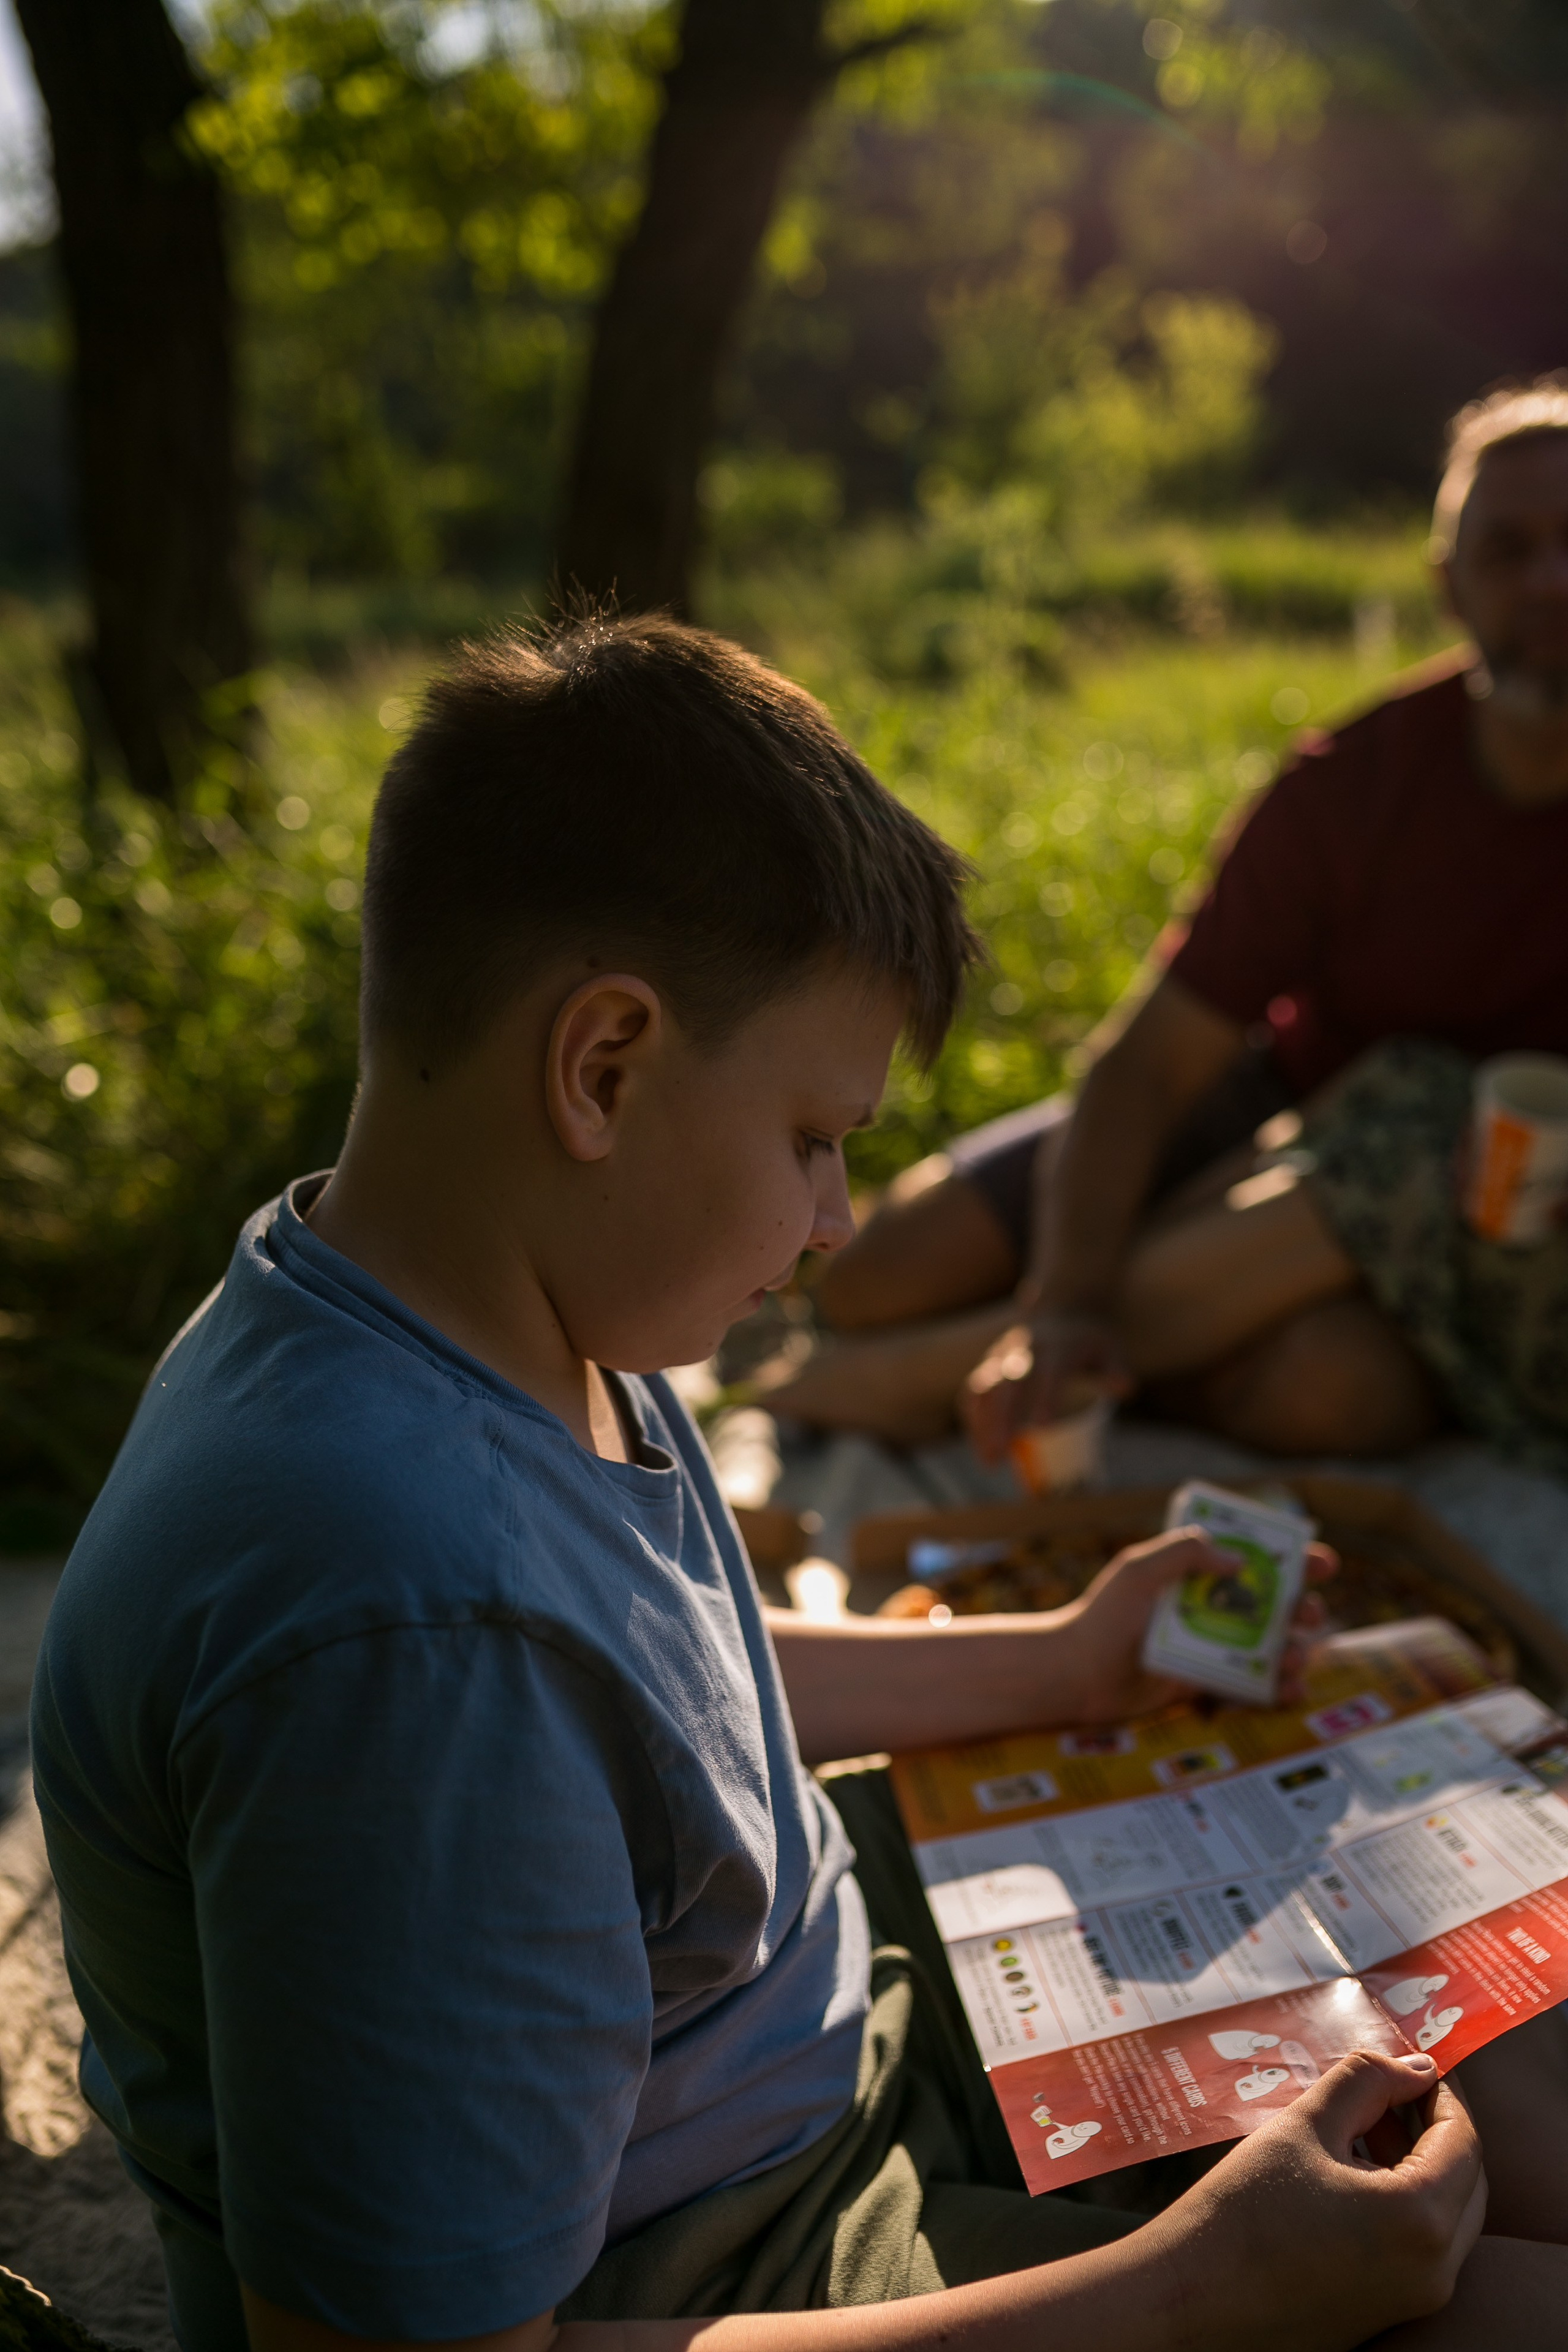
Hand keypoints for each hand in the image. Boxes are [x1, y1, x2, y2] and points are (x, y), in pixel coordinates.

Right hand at [961, 1312, 1130, 1466]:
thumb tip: (1125, 1388)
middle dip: (1000, 1420)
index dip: (1045, 1397)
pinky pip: (975, 1390)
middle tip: (999, 1456)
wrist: (1060, 1310)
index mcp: (1055, 1347)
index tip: (1043, 1428)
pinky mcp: (990, 1365)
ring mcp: (1002, 1356)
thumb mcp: (1107, 1348)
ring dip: (982, 1424)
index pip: (1048, 1372)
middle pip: (1006, 1384)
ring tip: (989, 1460)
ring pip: (983, 1388)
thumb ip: (1114, 1368)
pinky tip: (980, 1445)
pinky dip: (974, 1417)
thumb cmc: (1086, 1340)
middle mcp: (1023, 1350)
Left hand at [1049, 1527, 1334, 1721]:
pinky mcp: (1207, 1684)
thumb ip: (1184, 1553)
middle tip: (1306, 1615)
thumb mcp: (1139, 1570)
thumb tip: (1238, 1560)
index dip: (1294, 1560)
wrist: (1077, 1675)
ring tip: (1296, 1657)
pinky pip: (1252, 1685)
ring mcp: (1212, 1647)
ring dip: (1297, 1650)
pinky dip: (1277, 1688)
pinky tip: (1290, 1689)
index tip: (1322, 1563)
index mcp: (1197, 1574)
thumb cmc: (1103, 1617)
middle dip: (1302, 1607)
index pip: (1254, 1560)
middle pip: (1274, 1605)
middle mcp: (1211, 1608)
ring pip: (1271, 1647)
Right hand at [1148, 2050, 1485, 2351]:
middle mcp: (1433, 2270)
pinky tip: (1355, 2171)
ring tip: (1368, 2122)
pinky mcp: (1388, 2314)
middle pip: (1465, 2181)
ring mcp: (1414, 2300)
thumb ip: (1366, 2083)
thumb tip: (1415, 2067)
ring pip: (1446, 2215)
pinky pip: (1421, 2247)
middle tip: (1395, 2086)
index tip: (1413, 2062)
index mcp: (1419, 2220)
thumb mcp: (1304, 2126)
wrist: (1192, 2301)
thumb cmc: (1243, 2212)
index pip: (1462, 2140)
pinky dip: (1406, 2202)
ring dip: (1421, 2164)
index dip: (1442, 2092)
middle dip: (1437, 2128)